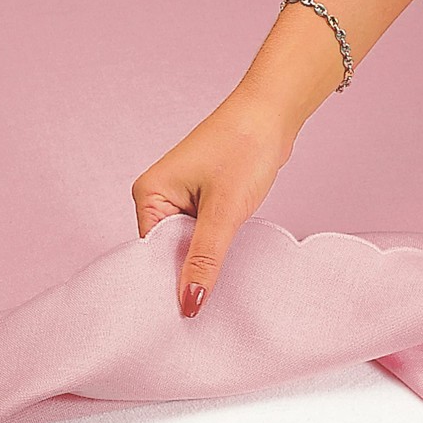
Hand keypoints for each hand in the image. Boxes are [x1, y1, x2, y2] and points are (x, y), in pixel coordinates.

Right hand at [131, 88, 296, 317]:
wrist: (273, 111)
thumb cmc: (245, 145)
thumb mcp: (225, 211)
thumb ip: (204, 260)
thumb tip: (188, 302)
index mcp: (149, 194)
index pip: (151, 254)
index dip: (168, 281)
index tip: (185, 311)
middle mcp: (158, 196)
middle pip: (167, 252)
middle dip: (187, 271)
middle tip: (205, 301)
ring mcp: (179, 197)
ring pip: (186, 244)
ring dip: (203, 258)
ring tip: (219, 276)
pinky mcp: (200, 198)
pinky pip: (200, 234)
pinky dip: (213, 246)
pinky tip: (225, 255)